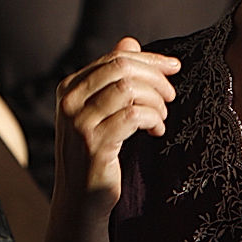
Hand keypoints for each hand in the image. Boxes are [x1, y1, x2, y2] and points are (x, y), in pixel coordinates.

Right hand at [52, 37, 178, 209]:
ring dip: (156, 101)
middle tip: (171, 95)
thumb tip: (129, 41)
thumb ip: (112, 77)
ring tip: (161, 117)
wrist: (80, 199)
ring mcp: (79, 123)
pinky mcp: (95, 145)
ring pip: (129, 89)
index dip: (148, 59)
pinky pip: (134, 116)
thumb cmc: (94, 153)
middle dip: (155, 77)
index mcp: (69, 87)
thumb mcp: (100, 111)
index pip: (114, 58)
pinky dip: (153, 119)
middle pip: (122, 68)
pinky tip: (156, 131)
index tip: (173, 67)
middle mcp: (69, 101)